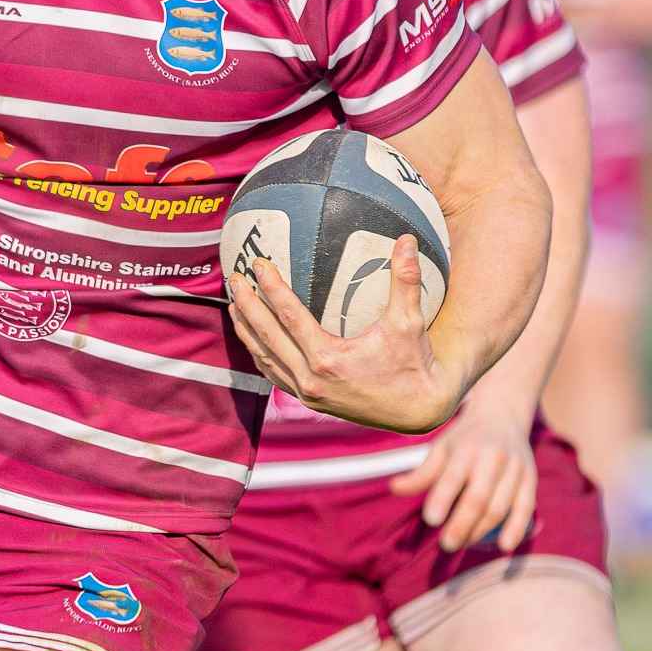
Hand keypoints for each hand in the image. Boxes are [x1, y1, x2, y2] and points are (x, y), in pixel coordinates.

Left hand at [229, 234, 462, 433]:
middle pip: (266, 335)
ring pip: (264, 357)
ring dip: (246, 329)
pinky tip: (252, 336)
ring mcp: (306, 392)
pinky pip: (274, 373)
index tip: (258, 264)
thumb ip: (405, 280)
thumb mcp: (410, 322)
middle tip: (233, 277)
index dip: (270, 288)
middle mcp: (310, 378)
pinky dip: (259, 353)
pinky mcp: (308, 400)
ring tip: (233, 303)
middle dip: (246, 304)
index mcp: (328, 358)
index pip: (288, 316)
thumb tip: (406, 239)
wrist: (418, 411)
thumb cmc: (414, 365)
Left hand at [390, 398, 536, 551]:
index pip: (452, 477)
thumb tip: (393, 488)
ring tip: (463, 543)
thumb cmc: (465, 437)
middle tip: (446, 544)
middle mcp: (492, 458)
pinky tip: (504, 546)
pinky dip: (516, 528)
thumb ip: (421, 472)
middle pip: (478, 497)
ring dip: (482, 530)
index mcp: (466, 449)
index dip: (442, 499)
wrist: (502, 416)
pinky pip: (525, 508)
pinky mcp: (530, 480)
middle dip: (462, 524)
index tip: (430, 520)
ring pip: (499, 506)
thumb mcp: (441, 447)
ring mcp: (514, 469)